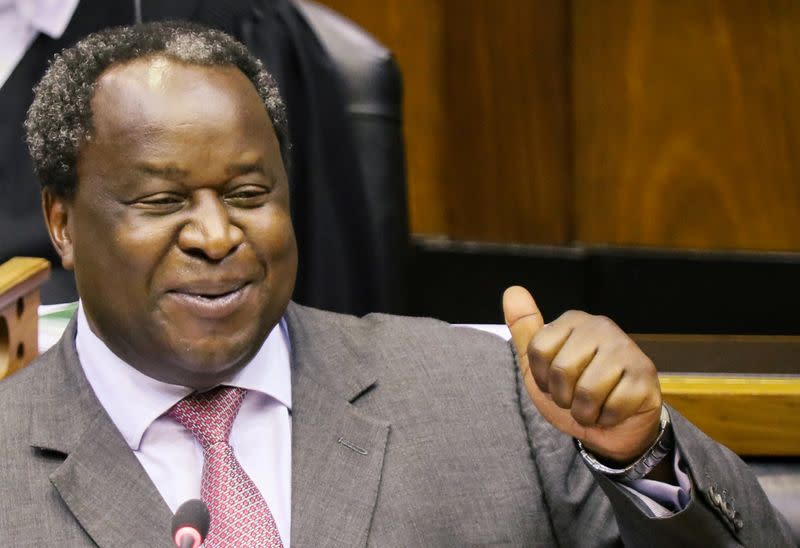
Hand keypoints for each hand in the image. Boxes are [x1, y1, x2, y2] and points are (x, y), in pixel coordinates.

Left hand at [502, 286, 662, 463]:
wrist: (612, 425)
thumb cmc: (574, 391)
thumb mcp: (540, 364)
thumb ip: (525, 330)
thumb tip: (512, 291)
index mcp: (573, 321)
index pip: (538, 350)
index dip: (542, 377)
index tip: (553, 382)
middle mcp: (602, 327)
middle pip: (561, 369)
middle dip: (563, 397)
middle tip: (575, 396)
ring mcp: (627, 349)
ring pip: (587, 391)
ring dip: (585, 411)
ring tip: (593, 404)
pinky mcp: (645, 375)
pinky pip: (612, 406)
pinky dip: (607, 417)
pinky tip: (613, 409)